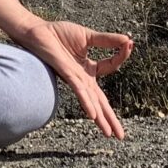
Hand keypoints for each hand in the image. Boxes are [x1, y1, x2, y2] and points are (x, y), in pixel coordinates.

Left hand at [14, 19, 133, 138]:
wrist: (36, 31)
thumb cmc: (58, 35)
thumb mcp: (88, 37)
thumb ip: (107, 41)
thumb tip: (128, 40)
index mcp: (88, 69)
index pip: (111, 67)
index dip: (122, 56)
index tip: (130, 44)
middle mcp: (82, 77)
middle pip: (100, 100)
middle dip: (111, 118)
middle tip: (121, 136)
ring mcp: (74, 77)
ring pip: (91, 100)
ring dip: (101, 117)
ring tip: (109, 133)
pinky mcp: (65, 73)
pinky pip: (78, 90)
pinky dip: (86, 102)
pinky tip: (93, 115)